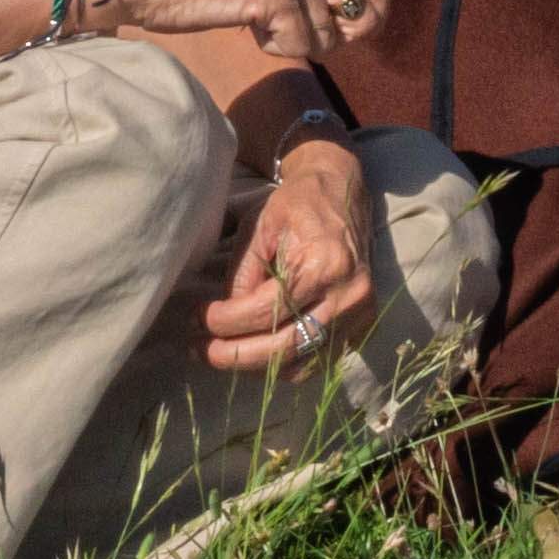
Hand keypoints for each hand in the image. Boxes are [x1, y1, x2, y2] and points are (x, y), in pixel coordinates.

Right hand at [74, 0, 388, 62]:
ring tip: (256, 22)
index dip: (369, 17)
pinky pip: (299, 44)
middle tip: (290, 34)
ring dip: (294, 43)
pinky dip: (275, 48)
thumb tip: (352, 16)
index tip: (338, 34)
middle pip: (364, 13)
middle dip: (334, 37)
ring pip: (329, 36)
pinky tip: (247, 28)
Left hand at [187, 133, 382, 374]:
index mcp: (324, 264)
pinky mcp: (362, 325)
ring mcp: (360, 315)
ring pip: (300, 364)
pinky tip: (254, 354)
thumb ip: (242, 277)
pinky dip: (282, 365)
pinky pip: (317, 361)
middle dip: (234, 354)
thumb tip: (222, 322)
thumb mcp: (260, 229)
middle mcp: (348, 296)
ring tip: (220, 354)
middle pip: (284, 347)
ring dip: (255, 367)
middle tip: (198, 349)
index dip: (226, 321)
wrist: (342, 191)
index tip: (196, 319)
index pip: (266, 311)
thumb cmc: (297, 204)